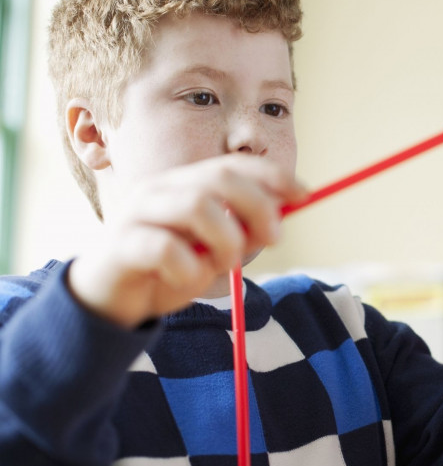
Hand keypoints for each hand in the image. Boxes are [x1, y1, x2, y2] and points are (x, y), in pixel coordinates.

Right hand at [68, 155, 305, 327]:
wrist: (114, 300)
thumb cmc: (168, 270)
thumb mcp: (214, 250)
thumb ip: (242, 231)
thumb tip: (282, 216)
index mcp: (186, 184)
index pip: (234, 165)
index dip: (273, 176)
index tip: (304, 195)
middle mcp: (161, 189)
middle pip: (219, 178)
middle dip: (258, 205)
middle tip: (274, 239)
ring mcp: (137, 213)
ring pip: (196, 206)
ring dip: (226, 239)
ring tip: (225, 264)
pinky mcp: (121, 245)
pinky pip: (165, 248)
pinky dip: (188, 268)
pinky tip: (187, 280)